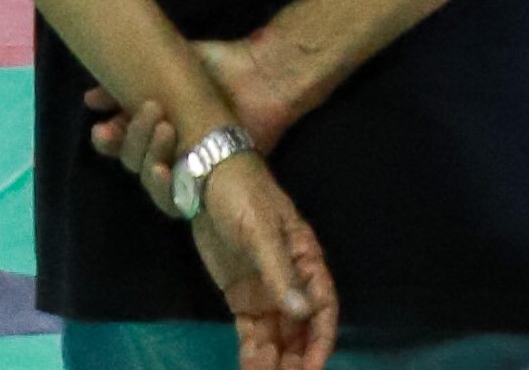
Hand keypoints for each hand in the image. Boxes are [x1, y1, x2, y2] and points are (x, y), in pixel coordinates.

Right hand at [88, 28, 299, 212]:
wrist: (261, 76)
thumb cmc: (219, 67)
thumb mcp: (170, 64)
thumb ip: (130, 79)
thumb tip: (89, 98)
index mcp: (159, 124)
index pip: (124, 142)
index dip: (111, 140)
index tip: (101, 129)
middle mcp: (170, 150)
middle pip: (133, 161)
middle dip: (130, 142)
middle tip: (142, 116)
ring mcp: (188, 169)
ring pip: (151, 181)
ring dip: (148, 158)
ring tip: (164, 128)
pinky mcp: (208, 185)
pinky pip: (177, 200)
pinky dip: (166, 187)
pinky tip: (163, 170)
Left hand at [193, 148, 334, 369]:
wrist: (205, 178)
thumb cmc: (241, 195)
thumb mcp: (260, 230)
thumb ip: (279, 271)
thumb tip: (303, 312)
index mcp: (305, 261)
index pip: (323, 308)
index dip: (321, 340)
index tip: (313, 367)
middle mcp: (290, 282)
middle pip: (301, 330)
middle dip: (297, 359)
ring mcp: (266, 293)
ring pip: (277, 338)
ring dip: (275, 361)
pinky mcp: (242, 299)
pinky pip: (253, 333)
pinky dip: (253, 354)